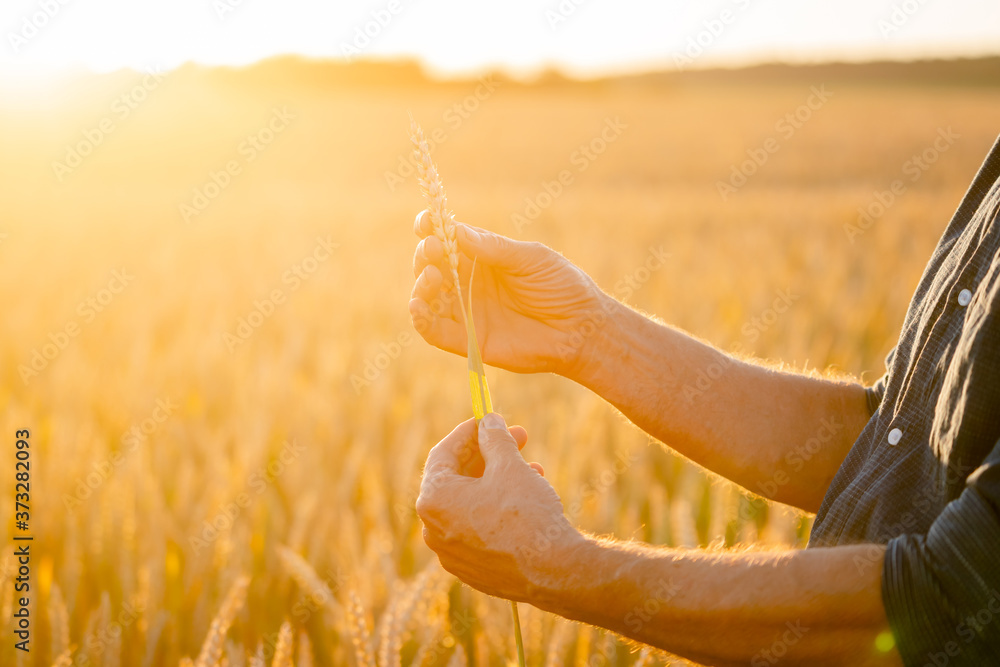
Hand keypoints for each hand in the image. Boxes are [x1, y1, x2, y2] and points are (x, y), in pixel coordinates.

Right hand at [409, 211, 609, 375]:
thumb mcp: (531, 259)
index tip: (426, 221)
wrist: (581, 330)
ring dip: (421, 284)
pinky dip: (420, 318)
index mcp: (483, 258)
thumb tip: (458, 231)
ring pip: (428, 297)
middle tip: (435, 249)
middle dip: (426, 254)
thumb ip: (494, 248)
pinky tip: (418, 305)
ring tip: (432, 276)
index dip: (432, 228)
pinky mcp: (468, 340)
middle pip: (432, 265)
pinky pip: (434, 331)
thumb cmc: (562, 288)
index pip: (448, 240)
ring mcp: (467, 311)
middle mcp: (469, 283)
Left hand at [416, 414, 582, 603]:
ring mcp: (451, 553)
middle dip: (489, 456)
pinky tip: (527, 496)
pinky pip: (478, 529)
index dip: (469, 432)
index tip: (490, 420)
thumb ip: (494, 438)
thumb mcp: (509, 465)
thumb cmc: (527, 514)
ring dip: (498, 480)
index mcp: (433, 499)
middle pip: (457, 478)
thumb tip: (489, 422)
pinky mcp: (471, 570)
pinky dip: (497, 509)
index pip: (443, 453)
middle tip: (519, 439)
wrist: (553, 571)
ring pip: (471, 503)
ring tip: (534, 468)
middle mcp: (433, 529)